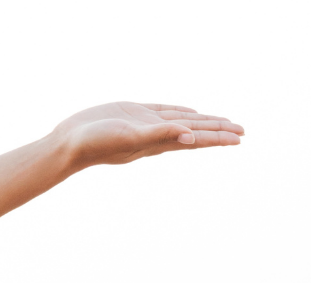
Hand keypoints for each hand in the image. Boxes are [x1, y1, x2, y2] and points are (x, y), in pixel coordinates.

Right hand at [54, 102, 243, 167]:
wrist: (69, 142)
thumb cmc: (97, 143)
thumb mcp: (130, 137)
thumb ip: (160, 135)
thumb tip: (190, 136)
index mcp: (158, 142)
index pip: (196, 139)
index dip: (218, 138)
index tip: (239, 138)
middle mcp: (156, 135)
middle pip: (194, 131)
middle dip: (218, 131)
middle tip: (241, 131)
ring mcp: (145, 124)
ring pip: (182, 121)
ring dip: (202, 122)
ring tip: (222, 124)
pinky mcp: (134, 113)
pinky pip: (164, 112)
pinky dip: (180, 113)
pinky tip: (189, 115)